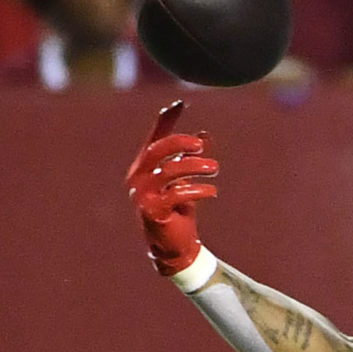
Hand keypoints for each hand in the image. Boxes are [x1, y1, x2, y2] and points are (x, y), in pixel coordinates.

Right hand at [127, 101, 218, 277]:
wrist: (174, 247)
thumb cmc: (178, 211)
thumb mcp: (184, 181)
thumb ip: (189, 159)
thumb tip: (205, 134)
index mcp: (143, 168)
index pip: (154, 140)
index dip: (166, 121)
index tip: (180, 104)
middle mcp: (137, 179)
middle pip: (157, 151)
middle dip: (181, 144)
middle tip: (202, 146)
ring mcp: (142, 195)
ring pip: (168, 170)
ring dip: (195, 166)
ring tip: (214, 168)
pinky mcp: (153, 212)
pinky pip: (176, 194)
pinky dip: (198, 189)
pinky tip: (213, 190)